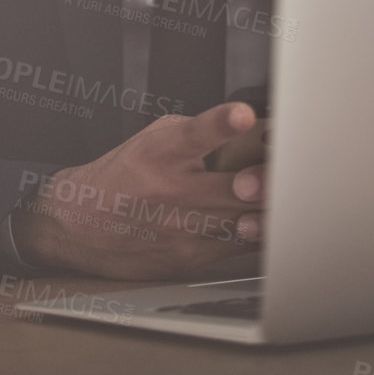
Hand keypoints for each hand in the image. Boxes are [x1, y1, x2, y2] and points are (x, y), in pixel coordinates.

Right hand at [12, 101, 267, 279]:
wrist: (78, 225)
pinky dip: (256, 232)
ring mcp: (183, 228)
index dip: (222, 123)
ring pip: (247, 220)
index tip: (242, 117)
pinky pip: (239, 244)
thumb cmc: (122, 175)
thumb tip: (250, 128)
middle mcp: (173, 190)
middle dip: (271, 180)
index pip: (196, 134)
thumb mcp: (151, 138)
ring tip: (288, 198)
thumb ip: (198, 132)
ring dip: (270, 209)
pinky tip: (264, 222)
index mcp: (162, 152)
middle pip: (240, 186)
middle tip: (296, 171)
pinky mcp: (190, 258)